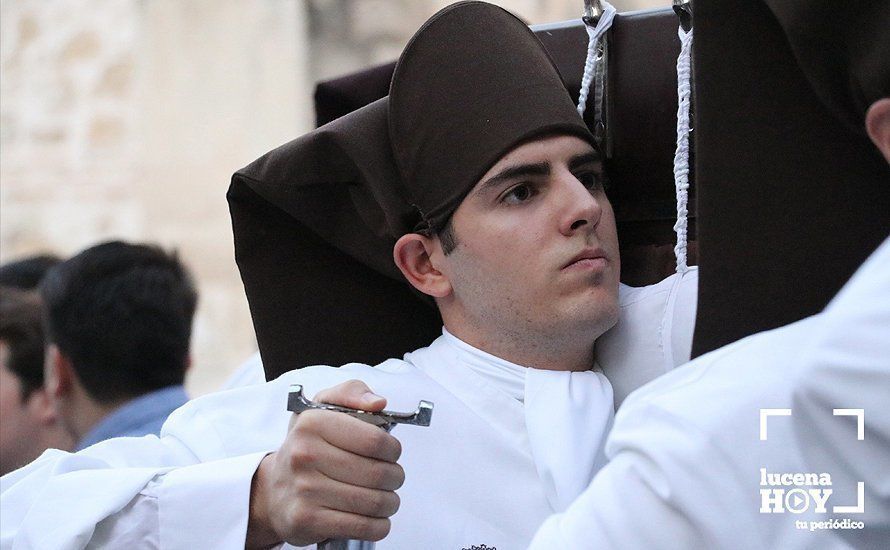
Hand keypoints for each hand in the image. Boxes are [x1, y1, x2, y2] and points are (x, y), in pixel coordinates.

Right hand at [247, 380, 403, 547]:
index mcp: (312, 423)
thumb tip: (378, 402)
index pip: (375, 440)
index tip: (390, 453)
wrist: (273, 492)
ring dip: (390, 503)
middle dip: (395, 477)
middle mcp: (304, 455)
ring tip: (385, 498)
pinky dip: (379, 526)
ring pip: (375, 502)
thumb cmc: (307, 448)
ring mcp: (305, 490)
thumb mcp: (323, 408)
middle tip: (391, 477)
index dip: (392, 449)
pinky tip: (375, 518)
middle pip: (378, 473)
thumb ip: (353, 393)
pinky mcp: (307, 521)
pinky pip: (363, 527)